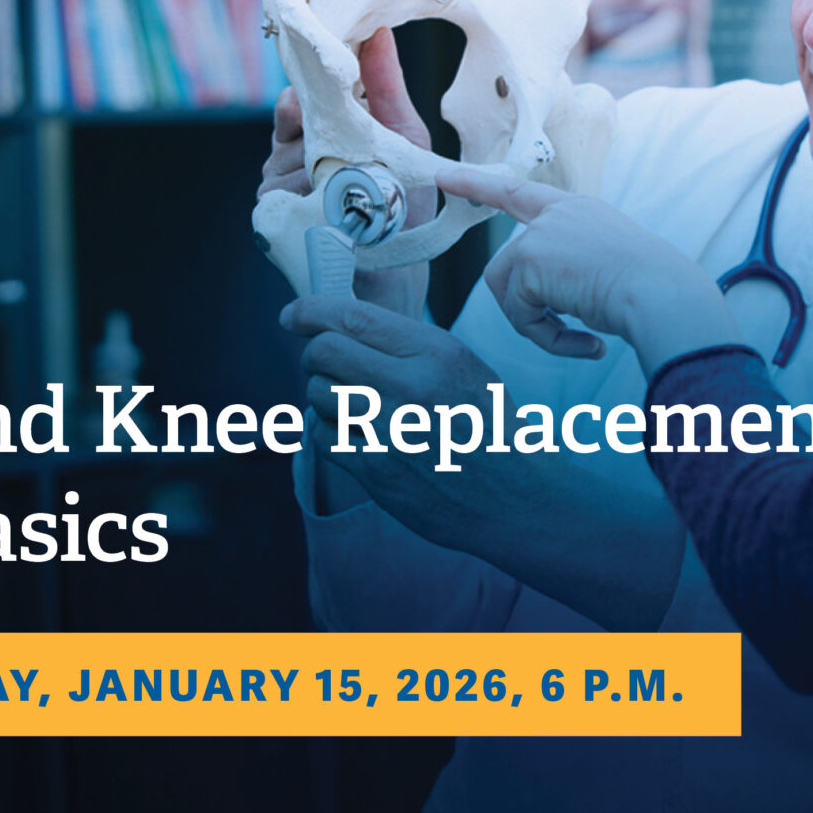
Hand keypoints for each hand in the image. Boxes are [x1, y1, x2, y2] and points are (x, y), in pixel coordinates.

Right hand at [259, 29, 434, 317]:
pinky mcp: (271, 213)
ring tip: (350, 186)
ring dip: (318, 166)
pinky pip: (279, 188)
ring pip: (283, 157)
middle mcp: (293, 154)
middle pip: (288, 121)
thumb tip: (378, 30)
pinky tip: (329, 203)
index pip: (298, 96)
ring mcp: (278, 184)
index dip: (306, 90)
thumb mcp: (403, 134)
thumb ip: (385, 85)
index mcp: (322, 129)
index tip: (318, 89)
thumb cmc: (403, 200)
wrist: (396, 268)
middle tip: (341, 140)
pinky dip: (307, 192)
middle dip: (316, 127)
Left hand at [279, 293, 688, 629]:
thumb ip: (408, 346)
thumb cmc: (490, 428)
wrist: (519, 499)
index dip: (309, 312)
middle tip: (327, 366)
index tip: (293, 316)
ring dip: (323, 396)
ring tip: (349, 405)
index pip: (351, 317)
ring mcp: (392, 431)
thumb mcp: (464, 368)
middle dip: (316, 356)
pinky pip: (323, 437)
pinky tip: (353, 435)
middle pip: (324, 353)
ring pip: (318, 394)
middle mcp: (413, 386)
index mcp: (437, 352)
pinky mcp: (378, 471)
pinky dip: (329, 432)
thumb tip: (342, 324)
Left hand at [440, 165, 739, 377]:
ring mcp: (541, 234)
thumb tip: (543, 304)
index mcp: (581, 212)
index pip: (520, 193)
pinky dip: (547, 337)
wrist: (663, 295)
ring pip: (510, 294)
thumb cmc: (653, 291)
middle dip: (519, 307)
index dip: (480, 185)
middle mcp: (558, 214)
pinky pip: (520, 313)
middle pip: (507, 265)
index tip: (445, 176)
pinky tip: (586, 342)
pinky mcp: (530, 259)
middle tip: (559, 336)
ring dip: (540, 326)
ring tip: (582, 339)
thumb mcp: (611, 270)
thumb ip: (571, 273)